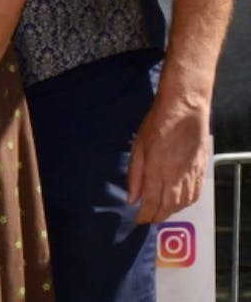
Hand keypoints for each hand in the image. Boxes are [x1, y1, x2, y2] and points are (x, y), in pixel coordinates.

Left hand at [127, 92, 209, 223]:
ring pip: (182, 203)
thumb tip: (132, 198)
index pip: (151, 202)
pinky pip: (195, 194)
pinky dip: (186, 204)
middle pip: (168, 206)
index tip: (138, 221)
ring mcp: (190, 175)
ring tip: (161, 214)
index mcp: (157, 170)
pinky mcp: (200, 170)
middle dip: (157, 216)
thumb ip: (135, 174)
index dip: (144, 215)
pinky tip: (179, 204)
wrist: (185, 111)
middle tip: (148, 220)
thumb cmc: (157, 124)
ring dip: (171, 212)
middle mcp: (175, 177)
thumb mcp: (138, 147)